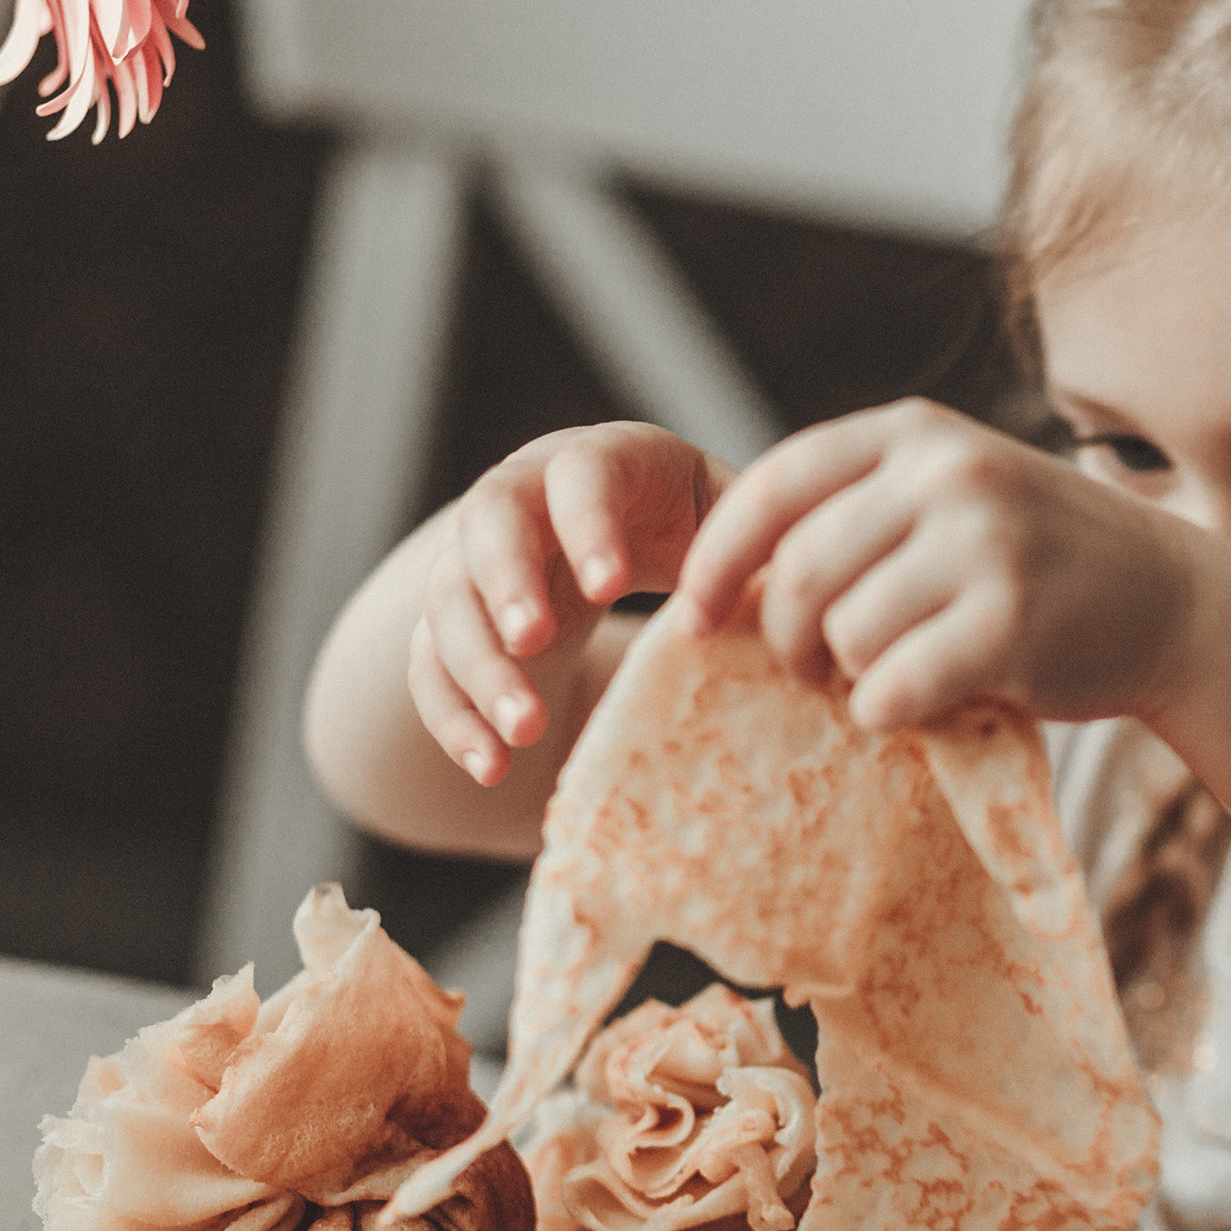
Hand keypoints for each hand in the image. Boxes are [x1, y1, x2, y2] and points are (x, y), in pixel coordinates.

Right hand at [413, 423, 729, 781]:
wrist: (603, 536)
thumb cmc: (683, 520)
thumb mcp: (721, 512)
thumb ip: (751, 539)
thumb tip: (800, 590)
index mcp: (597, 462)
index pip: (580, 476)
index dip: (588, 526)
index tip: (611, 587)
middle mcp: (520, 497)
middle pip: (489, 525)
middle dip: (506, 584)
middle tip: (532, 641)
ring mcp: (473, 560)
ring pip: (450, 602)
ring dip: (481, 667)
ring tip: (526, 729)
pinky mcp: (452, 622)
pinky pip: (429, 668)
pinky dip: (455, 719)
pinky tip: (490, 768)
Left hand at [674, 399, 1206, 730]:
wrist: (1174, 603)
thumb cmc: (1043, 563)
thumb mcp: (957, 496)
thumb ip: (864, 509)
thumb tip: (733, 573)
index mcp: (918, 435)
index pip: (776, 484)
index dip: (721, 556)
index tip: (695, 615)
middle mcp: (949, 474)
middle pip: (800, 571)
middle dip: (784, 638)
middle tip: (807, 671)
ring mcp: (985, 545)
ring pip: (845, 635)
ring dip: (847, 678)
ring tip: (889, 679)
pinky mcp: (1012, 623)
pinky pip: (893, 688)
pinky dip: (890, 713)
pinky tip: (925, 704)